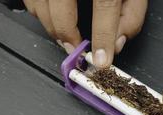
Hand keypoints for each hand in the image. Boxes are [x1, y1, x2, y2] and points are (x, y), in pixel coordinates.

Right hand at [23, 0, 147, 67]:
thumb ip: (131, 15)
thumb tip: (117, 43)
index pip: (105, 7)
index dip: (103, 38)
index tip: (101, 60)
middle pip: (62, 10)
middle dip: (67, 36)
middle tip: (75, 49)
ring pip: (41, 6)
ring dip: (52, 27)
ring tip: (66, 35)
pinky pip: (31, 0)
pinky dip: (40, 13)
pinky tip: (54, 17)